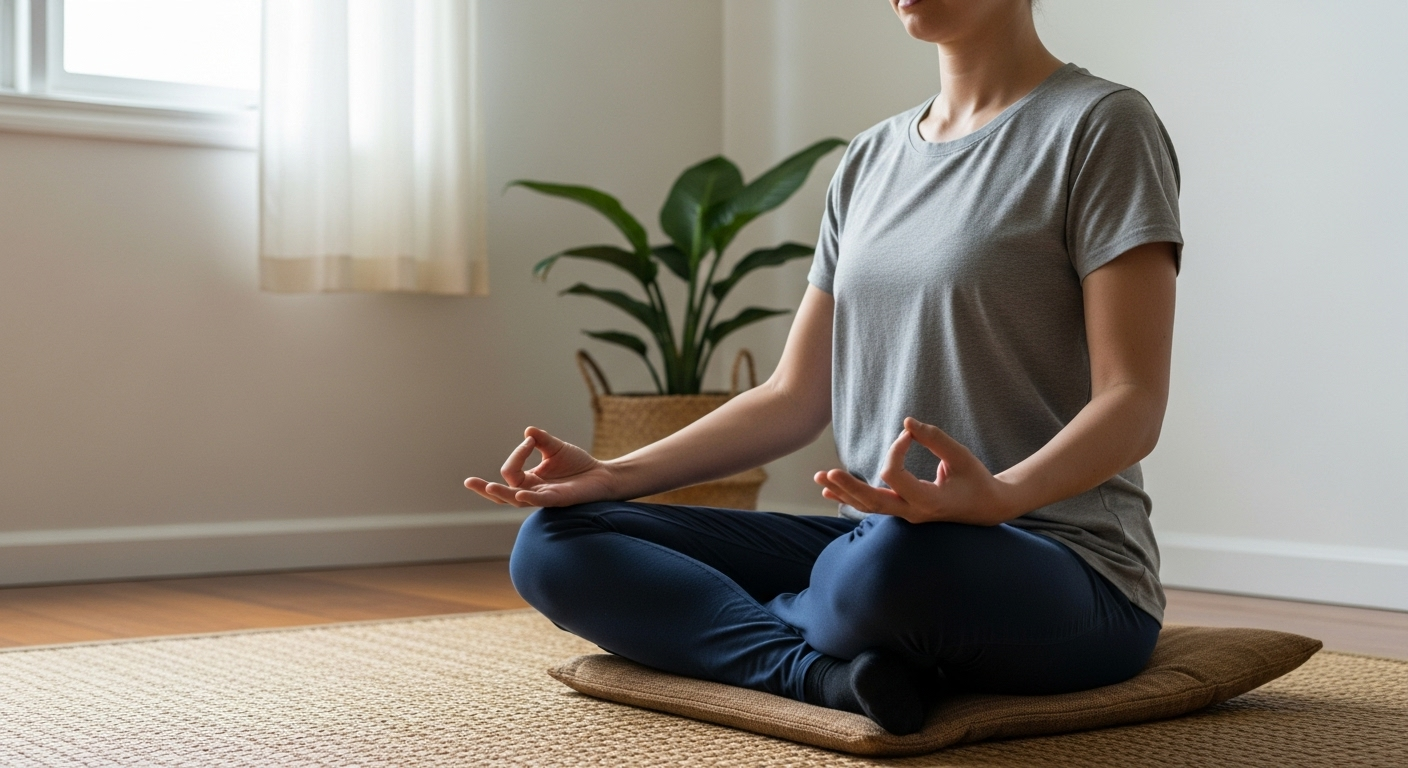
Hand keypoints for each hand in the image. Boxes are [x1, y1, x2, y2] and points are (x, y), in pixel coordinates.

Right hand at [465, 427, 616, 507]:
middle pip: (503, 493)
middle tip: (468, 482)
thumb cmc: (578, 465)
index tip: (530, 440)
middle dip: (484, 489)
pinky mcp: (559, 500)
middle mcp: (533, 491)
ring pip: (516, 500)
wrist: (602, 476)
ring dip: (502, 493)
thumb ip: (542, 441)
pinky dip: (530, 497)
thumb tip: (528, 430)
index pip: (510, 471)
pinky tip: (519, 493)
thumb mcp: (556, 449)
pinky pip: (541, 501)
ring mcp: (545, 497)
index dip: (517, 454)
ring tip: (488, 487)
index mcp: (529, 480)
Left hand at [813, 417, 1017, 524]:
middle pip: (873, 501)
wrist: (986, 508)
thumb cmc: (976, 480)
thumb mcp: (960, 457)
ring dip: (843, 491)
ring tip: (819, 477)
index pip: (895, 475)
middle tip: (828, 472)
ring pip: (868, 506)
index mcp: (929, 501)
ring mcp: (906, 515)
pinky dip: (851, 497)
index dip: (895, 450)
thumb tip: (907, 421)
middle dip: (849, 486)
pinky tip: (830, 491)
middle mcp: (913, 512)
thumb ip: (935, 438)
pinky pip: (872, 506)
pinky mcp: (902, 511)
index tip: (908, 435)